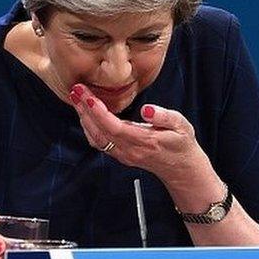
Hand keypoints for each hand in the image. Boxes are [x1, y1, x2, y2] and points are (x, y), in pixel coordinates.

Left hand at [67, 84, 213, 187]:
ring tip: (77, 98)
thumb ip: (164, 116)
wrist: (182, 168)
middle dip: (85, 110)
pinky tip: (86, 113)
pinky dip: (89, 127)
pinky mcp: (120, 155)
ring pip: (96, 138)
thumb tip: (147, 109)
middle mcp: (130, 150)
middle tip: (76, 90)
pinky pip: (99, 142)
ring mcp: (123, 154)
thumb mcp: (181, 126)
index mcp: (144, 141)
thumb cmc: (182, 143)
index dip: (98, 112)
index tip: (88, 96)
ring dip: (84, 118)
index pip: (114, 127)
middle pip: (99, 132)